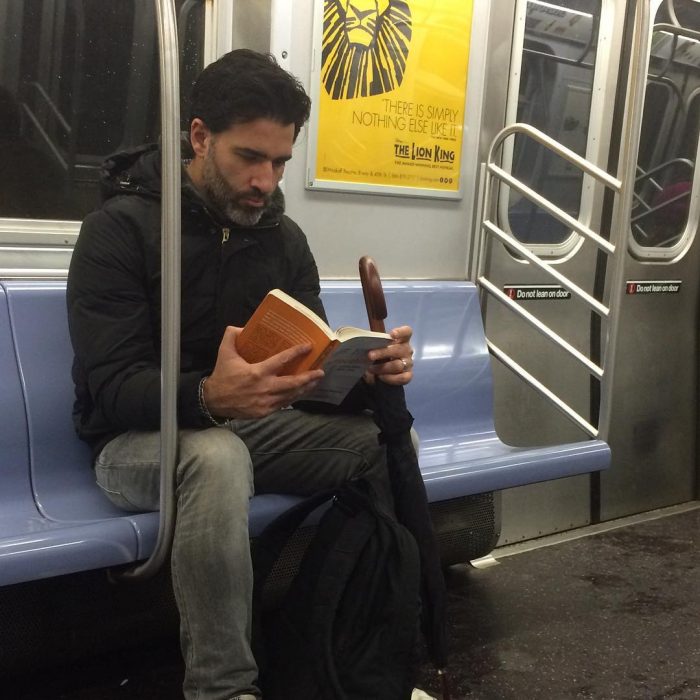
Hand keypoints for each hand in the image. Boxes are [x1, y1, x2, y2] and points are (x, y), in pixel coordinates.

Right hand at [203, 326, 324, 418]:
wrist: (213, 401)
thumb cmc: (222, 375)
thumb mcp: (225, 352)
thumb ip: (232, 336)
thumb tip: (243, 326)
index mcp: (257, 372)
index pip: (282, 360)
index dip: (297, 352)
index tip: (308, 347)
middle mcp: (264, 388)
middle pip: (293, 383)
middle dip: (309, 377)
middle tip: (320, 371)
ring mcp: (266, 402)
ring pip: (291, 395)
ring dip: (304, 388)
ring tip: (315, 381)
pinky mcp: (264, 412)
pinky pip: (283, 404)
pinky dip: (293, 397)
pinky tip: (299, 392)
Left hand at [365, 325, 413, 385]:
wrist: (377, 374)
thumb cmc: (377, 356)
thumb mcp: (374, 348)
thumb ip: (373, 344)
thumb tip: (363, 343)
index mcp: (400, 340)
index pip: (406, 332)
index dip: (401, 332)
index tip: (392, 334)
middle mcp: (407, 350)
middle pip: (399, 349)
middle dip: (383, 352)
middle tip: (370, 355)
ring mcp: (408, 363)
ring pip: (398, 365)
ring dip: (382, 367)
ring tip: (370, 369)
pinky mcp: (408, 376)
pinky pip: (402, 378)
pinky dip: (390, 378)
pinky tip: (380, 377)